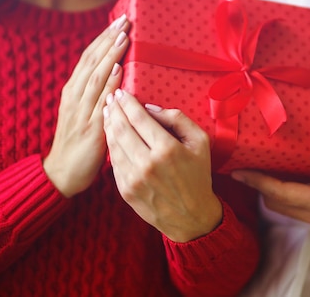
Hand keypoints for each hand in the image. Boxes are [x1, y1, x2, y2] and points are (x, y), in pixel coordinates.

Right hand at [43, 15, 129, 197]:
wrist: (62, 173)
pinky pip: (100, 102)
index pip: (89, 57)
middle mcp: (75, 96)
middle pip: (92, 61)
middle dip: (109, 39)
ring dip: (110, 55)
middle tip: (126, 21)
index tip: (119, 22)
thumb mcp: (83, 111)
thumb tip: (115, 71)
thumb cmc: (78, 141)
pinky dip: (109, 84)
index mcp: (73, 91)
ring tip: (124, 38)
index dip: (104, 39)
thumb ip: (96, 93)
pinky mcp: (90, 128)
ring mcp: (81, 111)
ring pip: (96, 77)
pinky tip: (119, 71)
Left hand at [104, 90, 222, 242]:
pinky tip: (112, 135)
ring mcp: (134, 179)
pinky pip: (113, 162)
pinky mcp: (125, 190)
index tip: (122, 93)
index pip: (139, 118)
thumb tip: (150, 108)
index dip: (127, 103)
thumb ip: (178, 120)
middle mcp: (148, 164)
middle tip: (110, 98)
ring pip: (113, 144)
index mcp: (167, 149)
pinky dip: (111, 145)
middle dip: (114, 110)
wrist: (192, 216)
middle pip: (121, 128)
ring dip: (108, 125)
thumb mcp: (201, 142)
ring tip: (108, 112)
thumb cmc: (198, 175)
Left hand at [231, 126, 309, 234]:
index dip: (258, 182)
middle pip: (278, 204)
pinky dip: (287, 198)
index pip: (281, 193)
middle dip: (259, 188)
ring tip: (261, 173)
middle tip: (245, 169)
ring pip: (288, 209)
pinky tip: (286, 182)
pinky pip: (299, 211)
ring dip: (273, 193)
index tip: (239, 172)